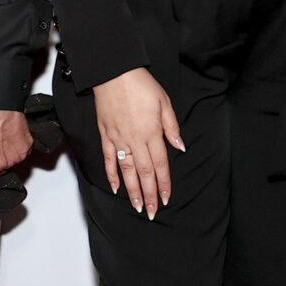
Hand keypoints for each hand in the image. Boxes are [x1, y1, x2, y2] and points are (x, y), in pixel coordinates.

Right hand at [91, 68, 183, 218]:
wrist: (113, 73)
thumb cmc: (141, 85)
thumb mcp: (164, 102)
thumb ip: (171, 127)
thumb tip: (179, 146)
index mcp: (152, 133)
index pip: (160, 165)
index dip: (163, 184)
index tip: (165, 198)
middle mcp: (135, 140)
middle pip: (144, 173)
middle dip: (149, 194)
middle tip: (150, 212)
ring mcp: (119, 139)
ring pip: (126, 171)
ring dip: (132, 190)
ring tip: (136, 206)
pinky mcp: (106, 135)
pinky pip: (109, 159)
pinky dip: (111, 174)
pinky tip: (115, 187)